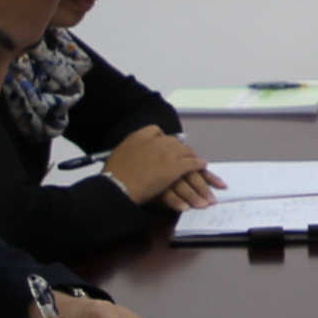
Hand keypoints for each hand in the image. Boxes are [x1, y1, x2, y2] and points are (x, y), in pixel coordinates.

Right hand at [104, 125, 223, 208]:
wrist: (117, 185)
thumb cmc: (114, 175)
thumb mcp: (118, 156)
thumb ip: (130, 152)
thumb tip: (134, 156)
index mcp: (139, 136)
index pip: (157, 132)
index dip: (165, 141)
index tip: (169, 146)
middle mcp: (156, 141)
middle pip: (176, 143)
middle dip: (184, 151)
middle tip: (190, 157)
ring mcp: (167, 153)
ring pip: (187, 154)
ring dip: (194, 160)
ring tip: (199, 165)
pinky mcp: (175, 167)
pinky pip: (192, 164)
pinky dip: (199, 166)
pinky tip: (203, 167)